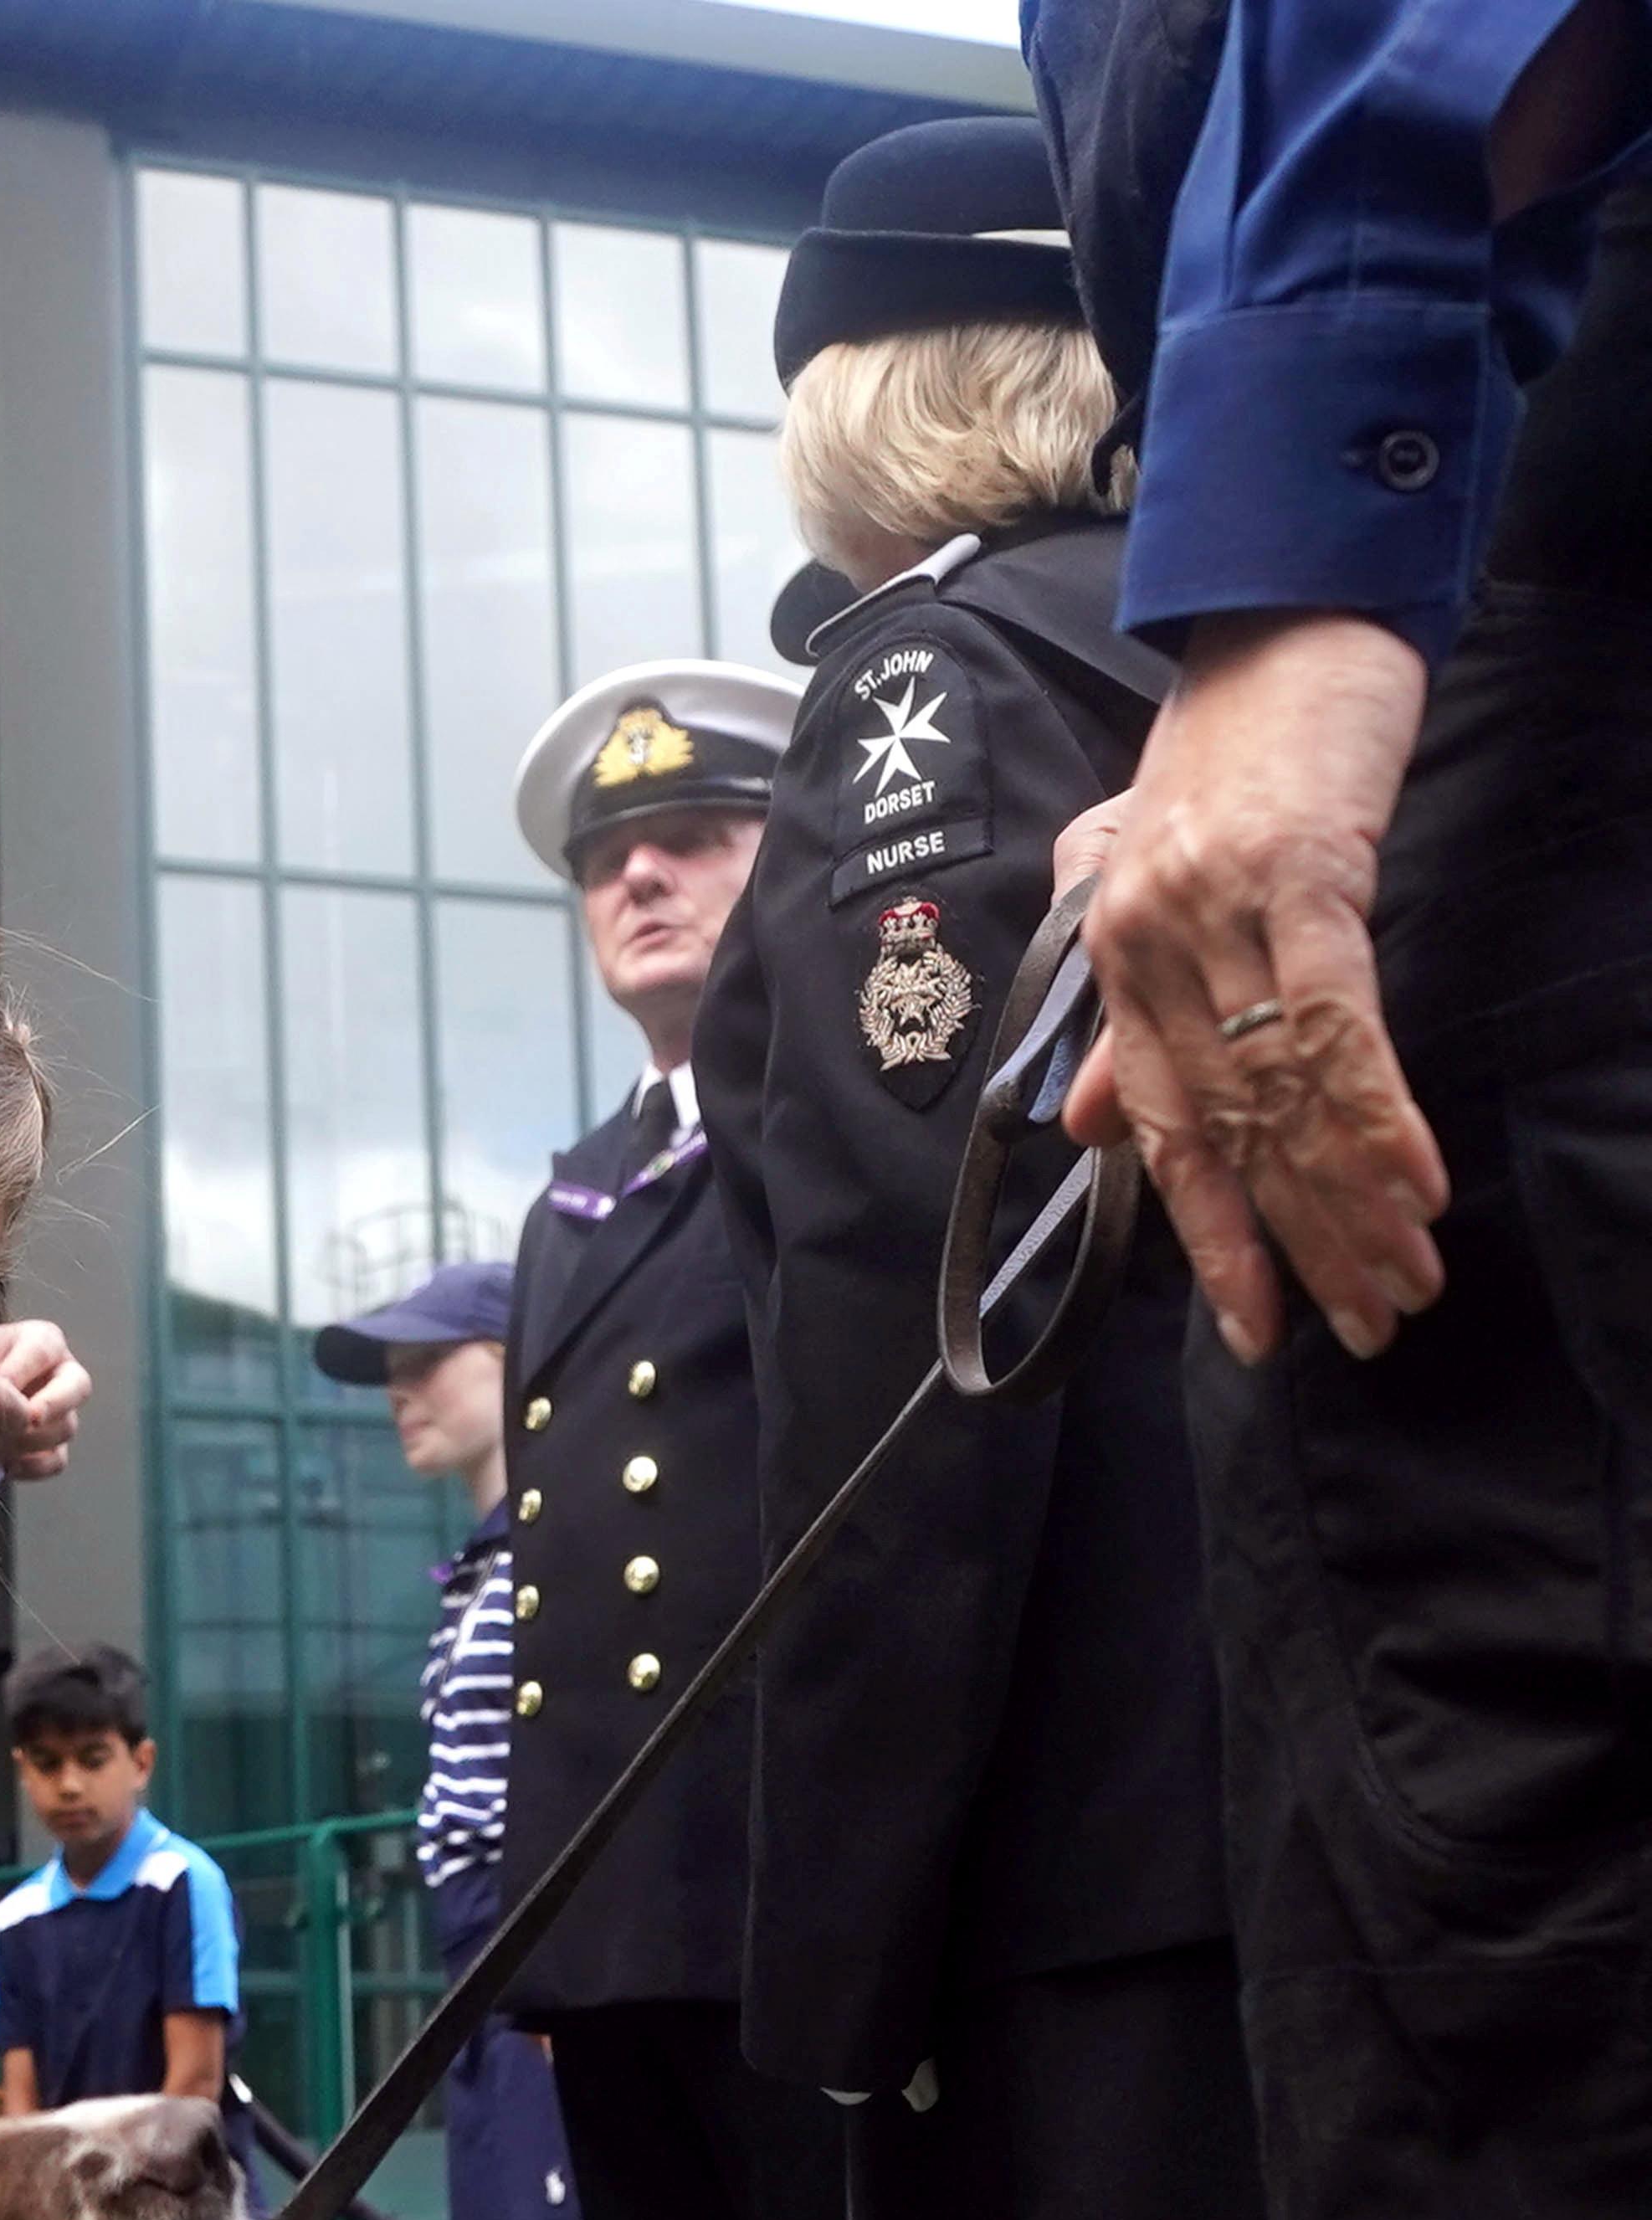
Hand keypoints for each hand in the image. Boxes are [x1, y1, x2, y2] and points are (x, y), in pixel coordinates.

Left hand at [0, 1316, 88, 1482]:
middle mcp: (63, 1376)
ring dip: (33, 1438)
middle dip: (51, 1404)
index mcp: (45, 1342)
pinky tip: (5, 1464)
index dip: (21, 1369)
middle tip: (27, 1418)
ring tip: (1, 1442)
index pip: (45, 1351)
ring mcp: (62, 1414)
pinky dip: (31, 1466)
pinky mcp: (54, 1446)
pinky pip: (55, 1461)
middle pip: (78, 1388)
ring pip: (66, 1428)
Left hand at [1064, 611, 1442, 1366]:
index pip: (1160, 1132)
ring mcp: (1219, 914)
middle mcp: (1151, 948)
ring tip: (1401, 1286)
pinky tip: (1411, 1188)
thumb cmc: (1233, 752)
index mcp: (1116, 961)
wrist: (1282, 612)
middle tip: (1362, 1329)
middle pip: (1228, 1133)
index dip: (1211, 1240)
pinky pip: (1336, 1024)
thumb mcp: (1154, 879)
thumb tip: (1084, 1129)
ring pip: (1283, 1095)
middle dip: (1298, 1247)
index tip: (1260, 1329)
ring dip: (1349, 1205)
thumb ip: (1119, 1011)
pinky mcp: (1299, 876)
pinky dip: (1374, 1116)